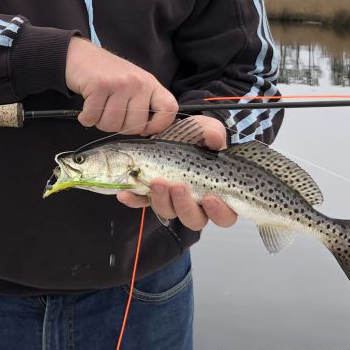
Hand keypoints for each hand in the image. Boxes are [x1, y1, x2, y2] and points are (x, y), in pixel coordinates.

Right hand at [64, 37, 177, 135]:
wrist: (81, 55)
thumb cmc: (108, 75)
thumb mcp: (134, 85)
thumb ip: (144, 105)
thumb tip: (148, 132)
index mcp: (150, 84)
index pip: (169, 109)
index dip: (158, 125)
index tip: (143, 128)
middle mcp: (139, 83)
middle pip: (135, 126)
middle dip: (119, 127)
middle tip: (110, 113)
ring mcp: (120, 83)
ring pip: (112, 125)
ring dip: (100, 122)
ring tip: (98, 107)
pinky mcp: (99, 85)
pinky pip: (93, 118)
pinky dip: (86, 118)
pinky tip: (86, 107)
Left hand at [115, 114, 237, 231]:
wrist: (174, 130)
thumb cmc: (198, 136)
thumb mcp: (208, 130)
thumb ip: (214, 134)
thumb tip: (216, 139)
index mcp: (218, 194)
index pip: (224, 215)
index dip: (219, 212)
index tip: (210, 198)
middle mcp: (196, 203)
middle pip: (194, 220)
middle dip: (185, 206)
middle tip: (178, 186)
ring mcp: (172, 200)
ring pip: (168, 212)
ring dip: (161, 200)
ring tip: (156, 182)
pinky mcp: (150, 194)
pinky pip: (141, 202)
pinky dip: (133, 199)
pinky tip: (125, 193)